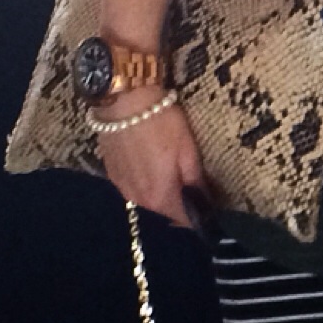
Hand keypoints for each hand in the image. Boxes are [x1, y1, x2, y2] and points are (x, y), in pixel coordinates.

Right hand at [94, 98, 212, 233]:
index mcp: (161, 198)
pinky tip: (150, 164)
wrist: (123, 101)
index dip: (201, 216)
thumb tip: (207, 206)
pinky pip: (134, 188)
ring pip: (149, 201)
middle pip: (166, 212)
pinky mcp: (112, 174)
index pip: (185, 222)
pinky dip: (146, 182)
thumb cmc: (162, 124)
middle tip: (193, 183)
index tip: (211, 203)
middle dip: (181, 203)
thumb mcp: (188, 151)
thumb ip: (196, 184)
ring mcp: (122, 188)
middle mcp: (139, 200)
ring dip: (162, 193)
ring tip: (171, 171)